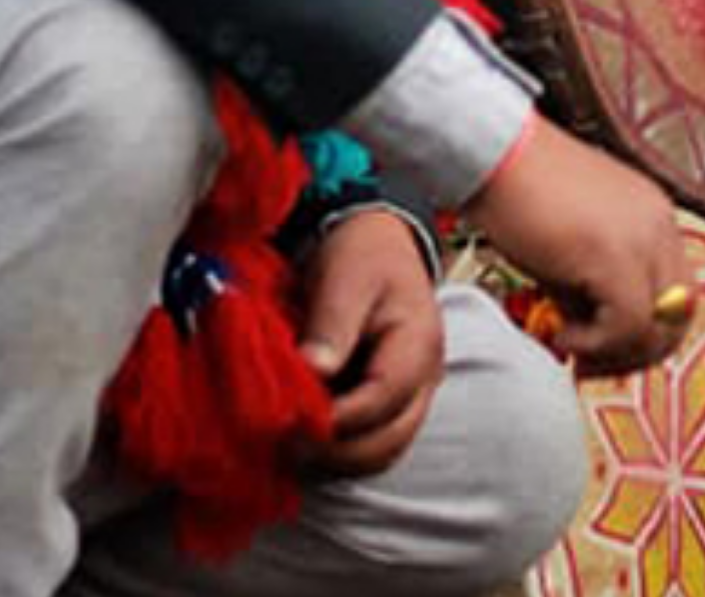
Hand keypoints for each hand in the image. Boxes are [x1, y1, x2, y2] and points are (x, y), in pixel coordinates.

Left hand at [290, 208, 445, 477]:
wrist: (374, 245)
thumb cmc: (362, 256)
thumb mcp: (346, 278)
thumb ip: (332, 324)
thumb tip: (313, 372)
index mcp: (419, 345)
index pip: (383, 399)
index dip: (338, 418)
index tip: (292, 420)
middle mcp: (423, 382)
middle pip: (388, 442)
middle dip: (334, 450)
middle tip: (281, 442)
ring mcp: (408, 399)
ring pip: (378, 454)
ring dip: (333, 459)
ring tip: (287, 445)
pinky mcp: (387, 407)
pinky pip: (367, 445)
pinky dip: (334, 452)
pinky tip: (300, 440)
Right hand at [461, 115, 686, 376]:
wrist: (490, 154)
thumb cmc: (516, 192)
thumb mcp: (569, 246)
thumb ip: (593, 288)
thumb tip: (598, 338)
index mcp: (653, 216)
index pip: (678, 295)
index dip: (646, 334)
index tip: (605, 351)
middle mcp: (658, 224)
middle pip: (679, 315)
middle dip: (637, 353)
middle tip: (592, 364)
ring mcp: (642, 238)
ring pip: (658, 325)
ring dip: (615, 351)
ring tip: (570, 344)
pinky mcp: (615, 255)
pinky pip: (627, 324)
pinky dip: (595, 343)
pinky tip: (561, 334)